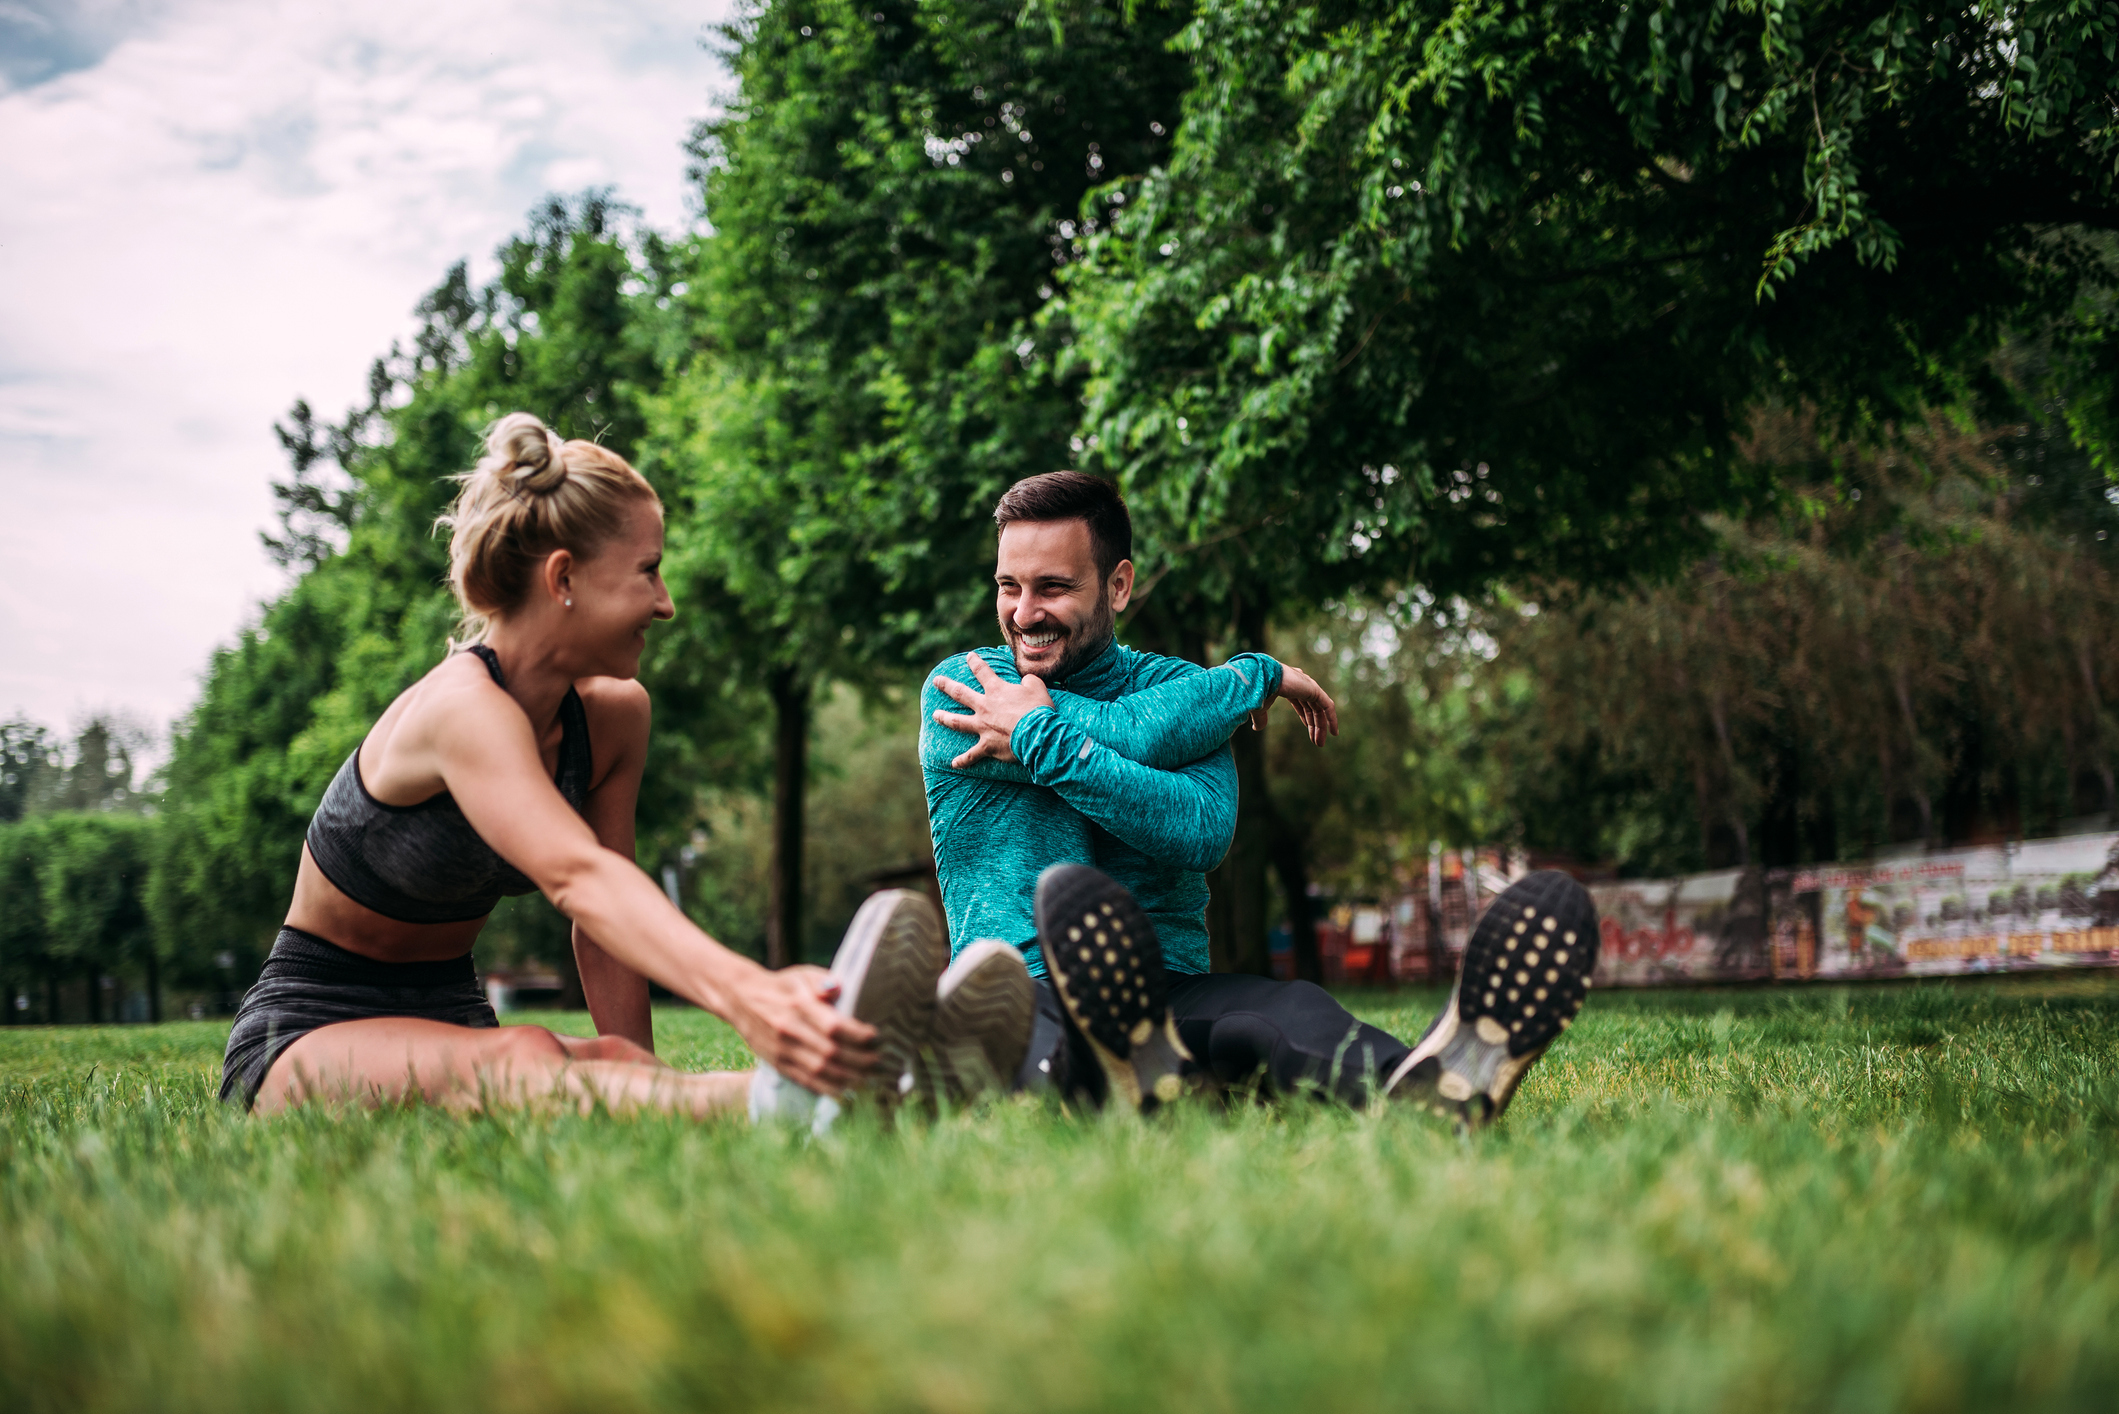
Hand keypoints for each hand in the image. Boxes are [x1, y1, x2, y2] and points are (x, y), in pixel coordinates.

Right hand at [726, 963, 878, 1095]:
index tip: (876, 1037)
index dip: (857, 1035)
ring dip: (848, 1078)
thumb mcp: (801, 974)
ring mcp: (782, 1049)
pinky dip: (827, 1088)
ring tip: (869, 1079)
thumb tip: (838, 987)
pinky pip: (805, 1080)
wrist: (741, 998)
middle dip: (859, 1061)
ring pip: (819, 1070)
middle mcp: (790, 1029)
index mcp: (799, 1005)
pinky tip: (845, 1091)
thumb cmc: (781, 985)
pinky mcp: (778, 1063)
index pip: (833, 1026)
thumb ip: (822, 980)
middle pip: (830, 1052)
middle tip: (880, 1062)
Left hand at [931, 655, 1056, 767]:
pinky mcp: (987, 746)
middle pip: (961, 693)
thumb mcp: (1036, 687)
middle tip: (937, 681)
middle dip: (947, 686)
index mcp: (996, 691)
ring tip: (935, 715)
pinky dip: (963, 760)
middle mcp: (985, 707)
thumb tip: (1025, 681)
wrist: (1037, 734)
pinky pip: (972, 755)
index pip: (982, 672)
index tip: (969, 657)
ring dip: (945, 718)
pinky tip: (954, 764)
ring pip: (958, 722)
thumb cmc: (1038, 709)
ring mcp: (983, 727)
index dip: (975, 662)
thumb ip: (1028, 681)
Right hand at [1250, 664, 1339, 745]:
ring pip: (1319, 710)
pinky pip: (1328, 706)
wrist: (1260, 679)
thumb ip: (1261, 718)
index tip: (1309, 731)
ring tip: (1320, 743)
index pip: (1301, 703)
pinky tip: (1334, 732)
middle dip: (1314, 726)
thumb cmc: (1257, 691)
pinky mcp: (1315, 689)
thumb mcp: (1260, 708)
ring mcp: (1308, 686)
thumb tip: (1256, 728)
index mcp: (1288, 686)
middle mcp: (1300, 684)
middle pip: (1311, 708)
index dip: (1306, 718)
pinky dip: (1332, 719)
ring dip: (1321, 727)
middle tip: (1316, 743)